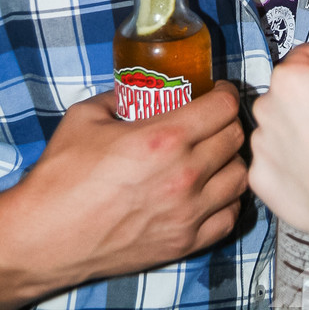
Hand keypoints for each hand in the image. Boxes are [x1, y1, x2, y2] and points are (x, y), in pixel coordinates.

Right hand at [0, 82, 246, 307]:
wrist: (45, 237)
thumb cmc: (60, 180)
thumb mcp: (85, 117)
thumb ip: (118, 97)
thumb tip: (134, 90)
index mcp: (163, 138)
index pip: (224, 108)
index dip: (226, 94)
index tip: (219, 92)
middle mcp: (183, 174)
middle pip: (235, 138)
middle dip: (228, 122)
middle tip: (215, 119)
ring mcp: (187, 212)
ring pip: (240, 177)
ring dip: (231, 160)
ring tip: (216, 155)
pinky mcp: (184, 243)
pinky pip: (229, 217)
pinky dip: (227, 201)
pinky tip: (211, 191)